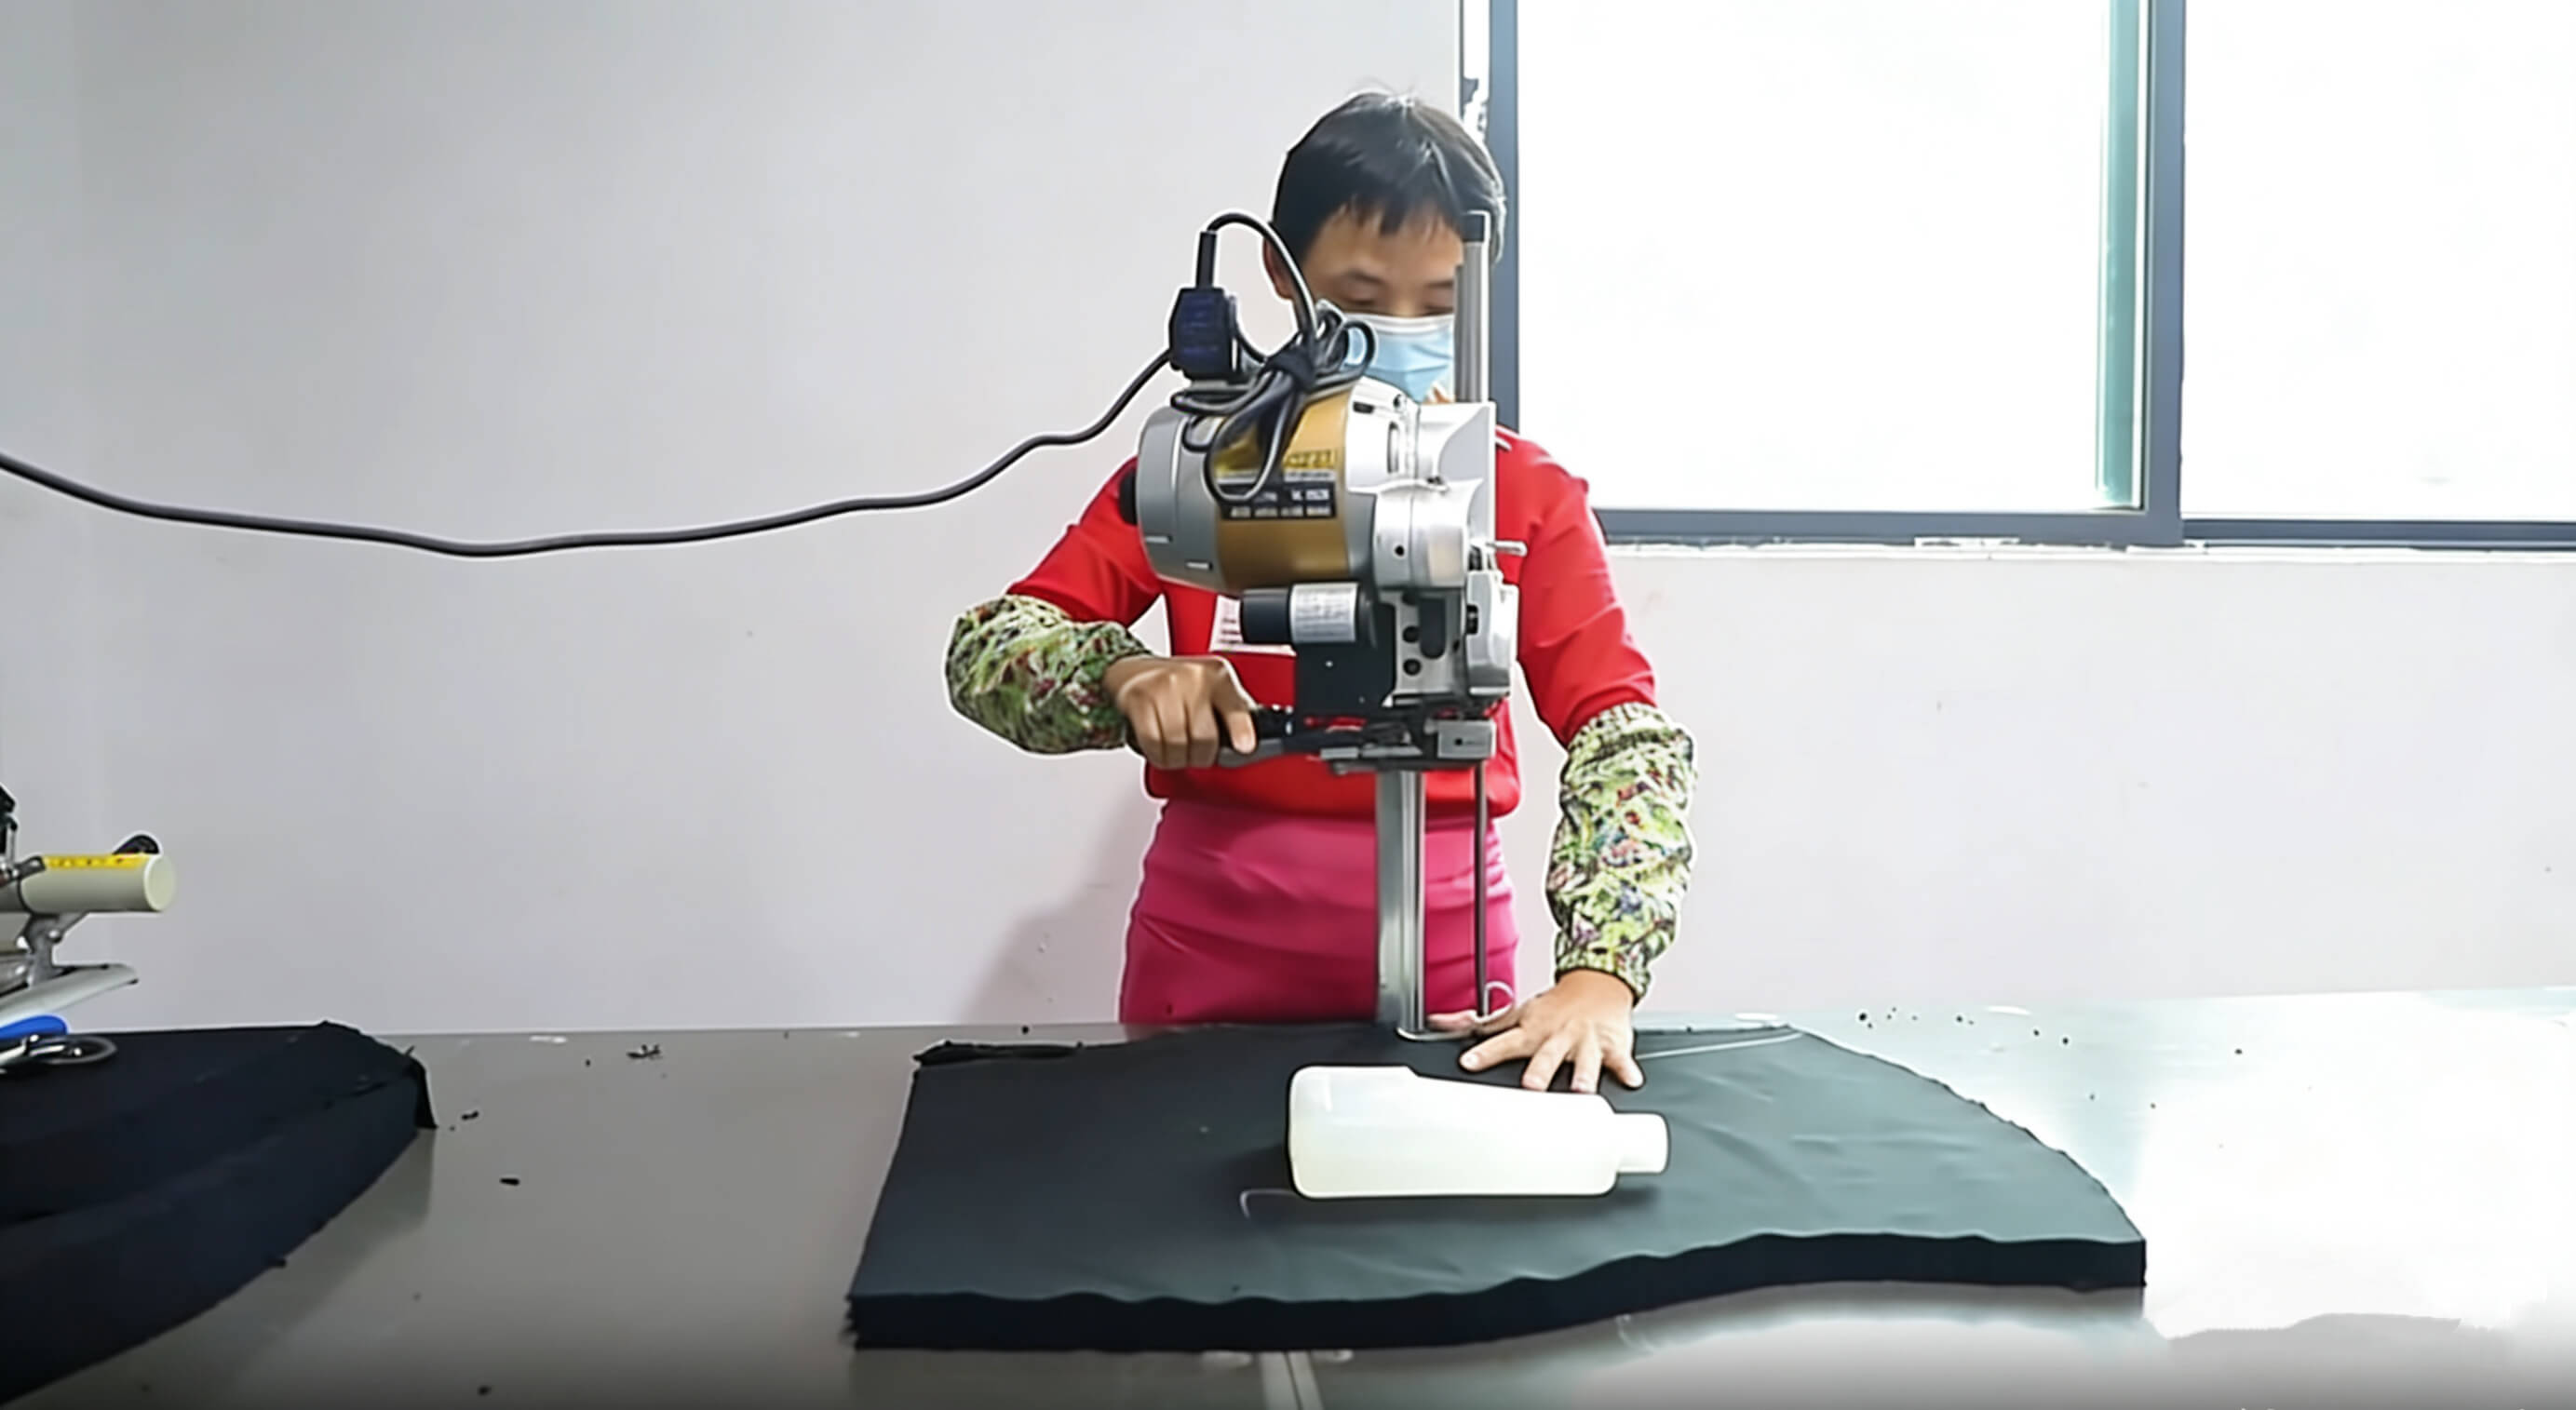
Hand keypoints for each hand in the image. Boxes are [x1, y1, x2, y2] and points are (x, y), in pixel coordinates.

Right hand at [1102, 655, 1259, 769]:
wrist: (1135, 671)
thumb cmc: (1179, 686)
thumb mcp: (1213, 689)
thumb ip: (1233, 712)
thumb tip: (1246, 743)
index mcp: (1218, 675)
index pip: (1234, 705)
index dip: (1241, 729)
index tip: (1244, 746)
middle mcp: (1192, 676)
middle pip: (1204, 736)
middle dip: (1202, 757)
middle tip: (1199, 756)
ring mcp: (1164, 685)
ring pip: (1177, 744)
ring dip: (1178, 759)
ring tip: (1179, 754)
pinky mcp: (1140, 698)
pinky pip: (1153, 742)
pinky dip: (1158, 755)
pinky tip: (1161, 750)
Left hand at [1429, 969, 1641, 1093]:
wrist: (1598, 984)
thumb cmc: (1555, 1006)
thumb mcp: (1518, 1012)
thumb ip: (1482, 1024)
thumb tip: (1441, 1022)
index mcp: (1532, 1032)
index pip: (1503, 1043)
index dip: (1485, 1053)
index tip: (1469, 1063)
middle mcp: (1557, 1038)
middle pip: (1546, 1057)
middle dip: (1539, 1071)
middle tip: (1532, 1085)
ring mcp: (1586, 1043)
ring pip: (1585, 1062)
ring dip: (1583, 1075)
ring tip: (1582, 1090)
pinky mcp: (1613, 1047)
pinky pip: (1622, 1060)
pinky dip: (1627, 1070)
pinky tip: (1630, 1080)